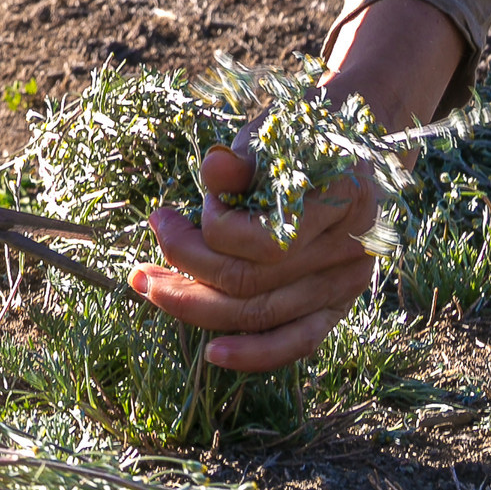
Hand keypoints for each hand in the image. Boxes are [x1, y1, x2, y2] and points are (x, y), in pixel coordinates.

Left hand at [128, 0, 465, 369]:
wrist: (350, 148)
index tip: (194, 200)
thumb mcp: (269, 135)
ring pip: (262, 314)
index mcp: (341, 197)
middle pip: (252, 282)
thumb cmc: (300, 136)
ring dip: (197, 306)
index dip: (212, 225)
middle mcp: (348, 249)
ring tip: (150, 288)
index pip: (261, 240)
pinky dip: (254, 354)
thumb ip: (242, 161)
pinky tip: (212, 353)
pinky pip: (297, 342)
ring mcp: (345, 284)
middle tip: (141, 261)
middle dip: (186, 270)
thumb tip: (213, 168)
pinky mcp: (337, 306)